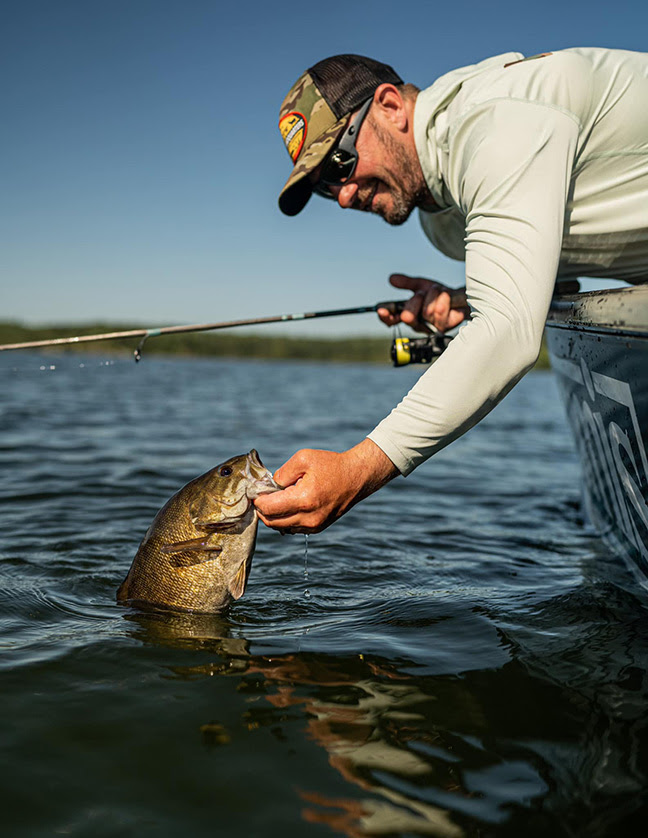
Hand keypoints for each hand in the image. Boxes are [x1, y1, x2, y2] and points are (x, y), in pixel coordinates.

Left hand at [254, 439, 398, 533]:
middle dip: (262, 508)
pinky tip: (289, 504)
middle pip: (271, 521)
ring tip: (277, 498)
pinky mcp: (318, 528)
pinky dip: (285, 518)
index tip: (256, 490)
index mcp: (304, 500)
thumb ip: (281, 474)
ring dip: (273, 515)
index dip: (257, 499)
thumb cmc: (330, 465)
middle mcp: (309, 518)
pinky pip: (292, 528)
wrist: (356, 477)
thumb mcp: (303, 459)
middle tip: (264, 494)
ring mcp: (314, 526)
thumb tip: (269, 487)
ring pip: (280, 527)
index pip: (267, 509)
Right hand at [377, 274, 467, 332]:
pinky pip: (440, 311)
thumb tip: (391, 278)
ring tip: (438, 291)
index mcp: (408, 315)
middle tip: (421, 293)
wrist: (458, 297)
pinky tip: (446, 296)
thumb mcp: (421, 285)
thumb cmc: (438, 294)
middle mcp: (418, 324)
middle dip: (414, 301)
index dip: (386, 316)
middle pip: (408, 318)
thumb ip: (406, 283)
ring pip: (426, 312)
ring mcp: (431, 327)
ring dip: (432, 295)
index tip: (382, 310)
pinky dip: (443, 298)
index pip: (392, 320)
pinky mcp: (444, 326)